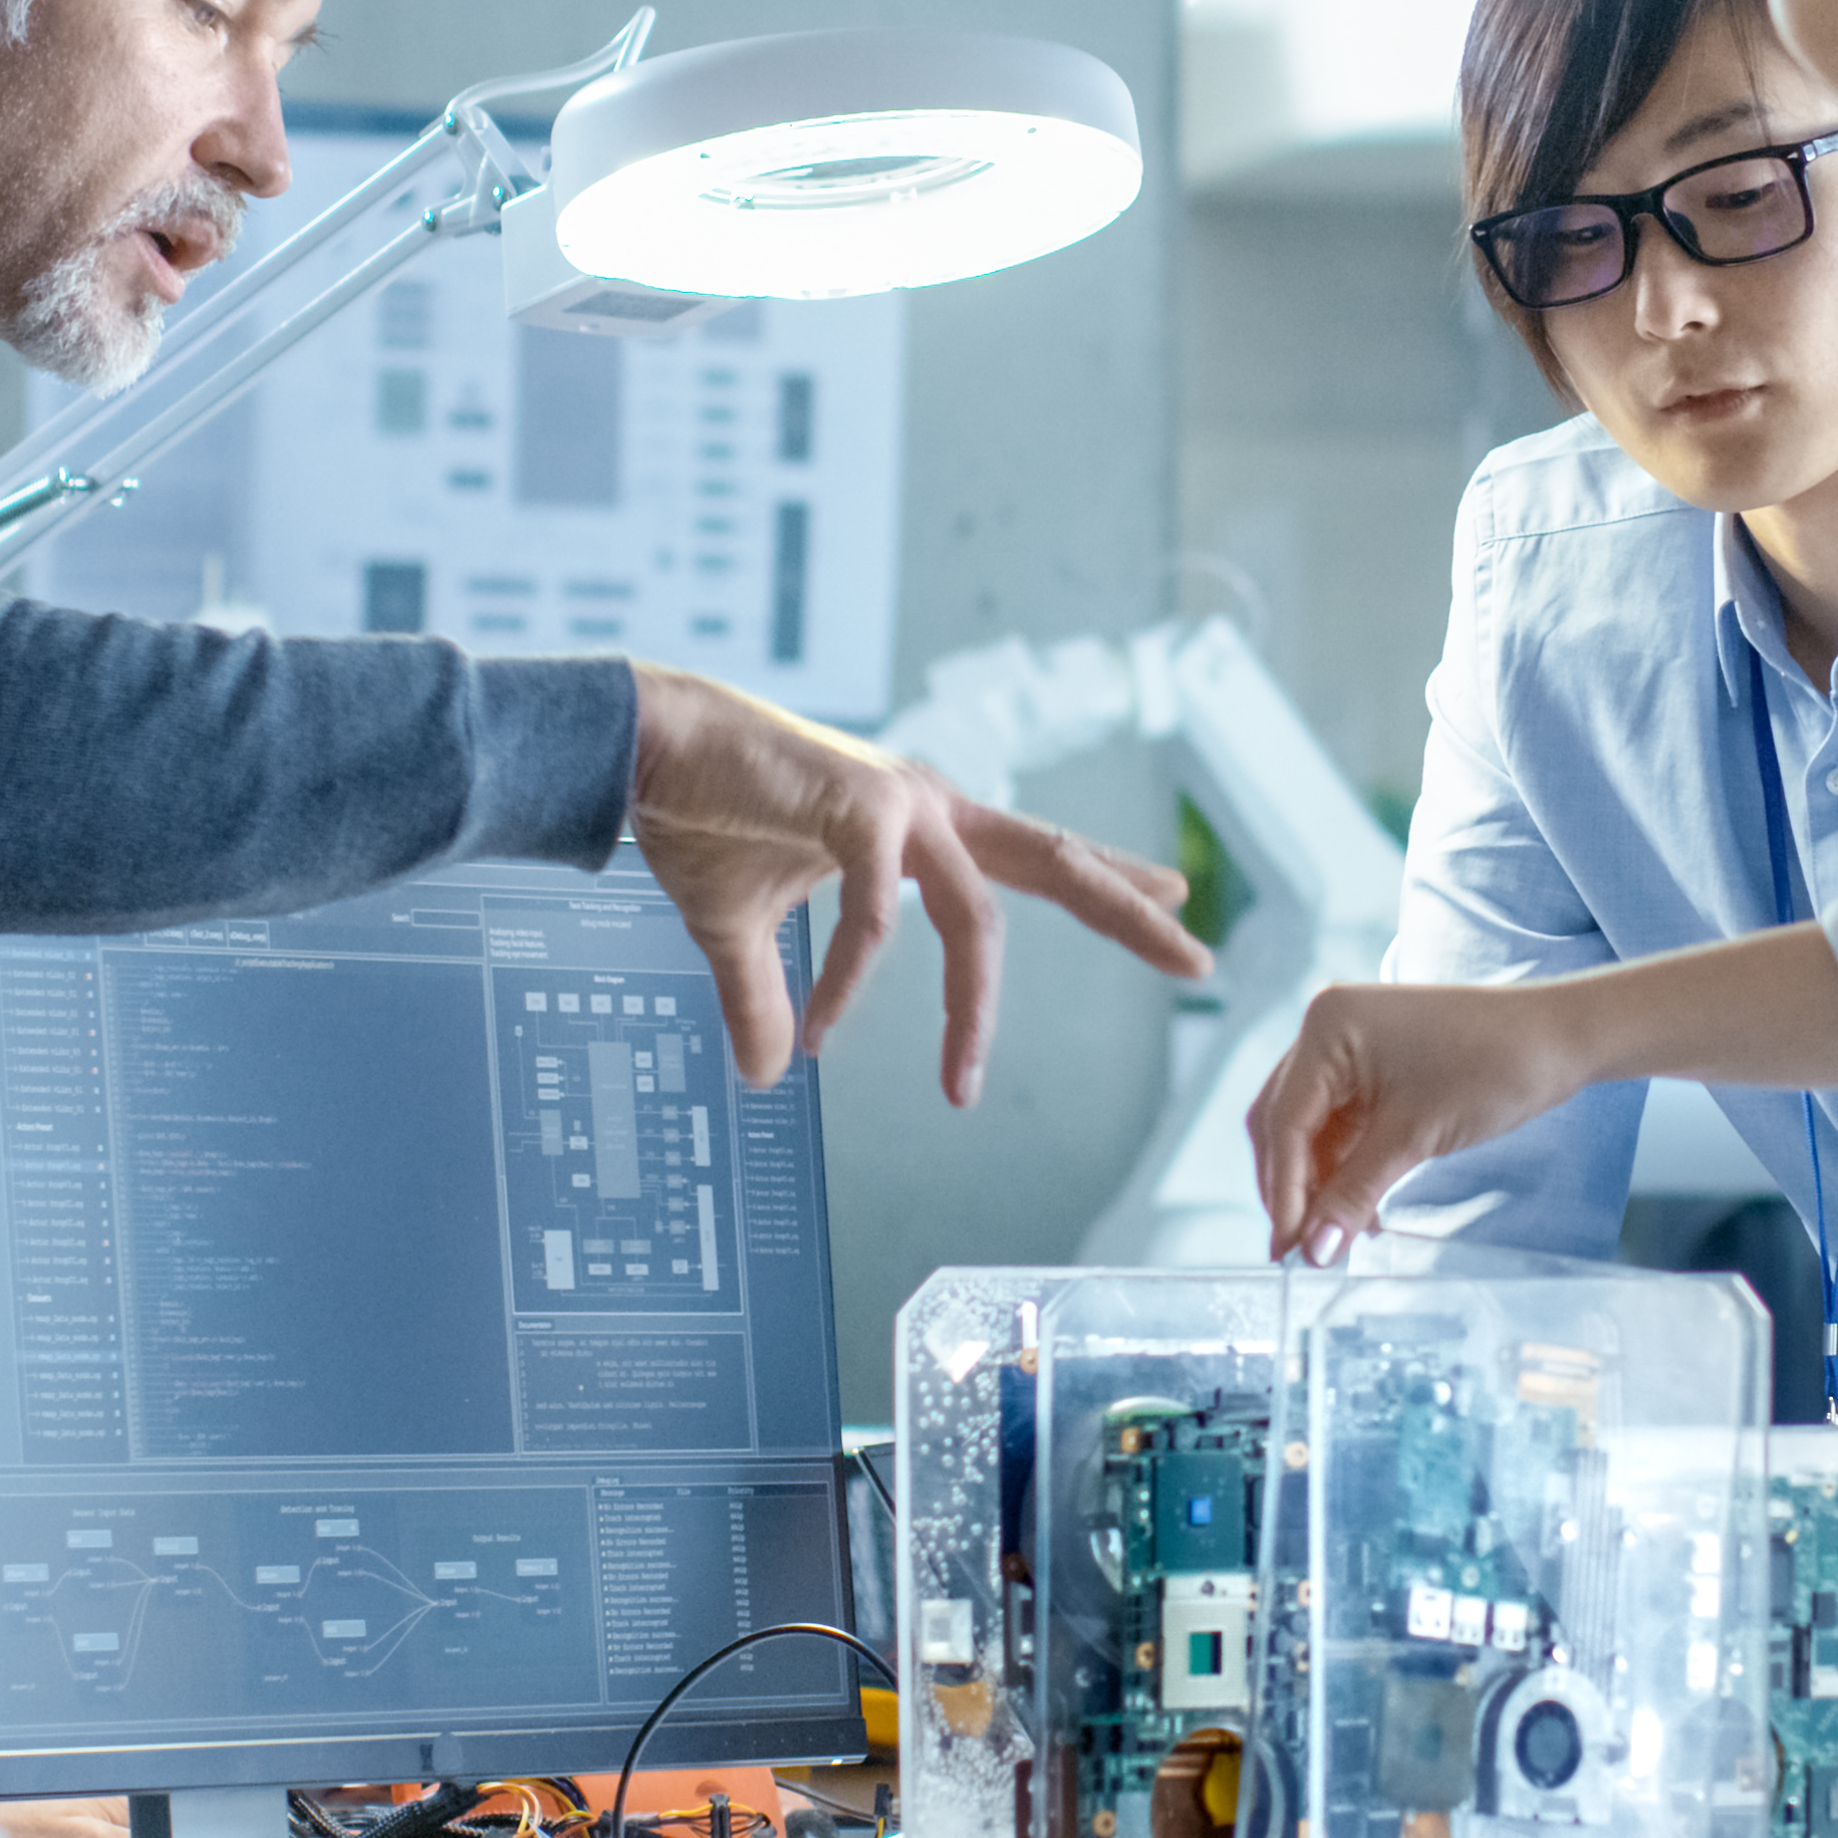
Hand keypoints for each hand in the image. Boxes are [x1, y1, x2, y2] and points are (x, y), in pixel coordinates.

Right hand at [628, 662, 1206, 1104]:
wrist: (639, 749)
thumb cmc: (698, 817)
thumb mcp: (739, 930)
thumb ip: (766, 999)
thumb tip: (771, 1074)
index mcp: (924, 824)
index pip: (1037, 856)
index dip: (1108, 877)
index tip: (1173, 896)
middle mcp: (929, 806)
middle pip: (1055, 863)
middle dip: (1128, 912)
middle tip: (1197, 962)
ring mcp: (900, 801)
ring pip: (977, 916)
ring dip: (973, 1011)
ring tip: (962, 1088)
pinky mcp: (856, 805)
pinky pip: (880, 916)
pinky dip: (854, 982)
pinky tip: (824, 1033)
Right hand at [1245, 978, 1611, 1260]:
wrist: (1558, 1039)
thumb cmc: (1493, 1068)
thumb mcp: (1414, 1138)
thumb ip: (1354, 1194)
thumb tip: (1313, 1251)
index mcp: (1326, 1028)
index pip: (1283, 1120)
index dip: (1283, 1191)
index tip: (1289, 1249)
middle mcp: (1325, 1029)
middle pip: (1284, 1124)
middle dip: (1292, 1189)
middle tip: (1301, 1252)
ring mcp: (1348, 1048)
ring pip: (1309, 1131)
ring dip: (1320, 1184)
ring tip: (1339, 1239)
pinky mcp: (1372, 1068)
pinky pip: (1340, 1126)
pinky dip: (1344, 1169)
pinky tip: (1360, 1211)